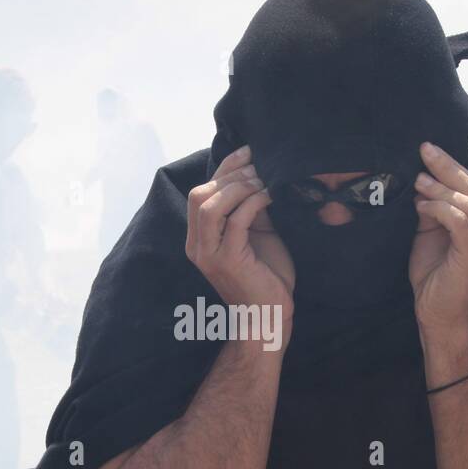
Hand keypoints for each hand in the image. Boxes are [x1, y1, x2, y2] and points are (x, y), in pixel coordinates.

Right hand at [185, 145, 293, 339]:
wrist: (269, 317)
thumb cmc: (266, 277)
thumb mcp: (256, 234)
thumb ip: (249, 208)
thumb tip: (259, 174)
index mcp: (199, 238)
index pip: (201, 192)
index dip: (224, 168)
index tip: (249, 151)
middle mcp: (196, 245)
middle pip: (199, 194)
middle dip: (232, 175)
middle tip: (261, 167)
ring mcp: (209, 254)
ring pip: (210, 204)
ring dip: (239, 187)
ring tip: (264, 181)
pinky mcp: (228, 261)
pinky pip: (236, 220)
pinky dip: (253, 202)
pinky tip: (270, 196)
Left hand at [410, 141, 467, 338]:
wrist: (439, 315)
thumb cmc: (437, 276)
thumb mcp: (436, 233)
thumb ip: (437, 208)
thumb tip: (425, 176)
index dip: (454, 168)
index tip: (429, 152)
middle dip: (447, 168)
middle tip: (424, 151)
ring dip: (439, 189)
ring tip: (418, 183)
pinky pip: (460, 219)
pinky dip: (438, 208)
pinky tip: (420, 207)